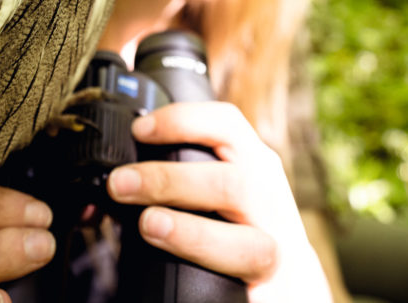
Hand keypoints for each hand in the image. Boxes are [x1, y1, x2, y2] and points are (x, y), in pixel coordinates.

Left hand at [105, 102, 332, 302]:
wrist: (287, 275)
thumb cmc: (239, 220)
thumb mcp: (222, 183)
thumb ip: (183, 174)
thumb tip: (120, 178)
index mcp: (254, 163)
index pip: (227, 125)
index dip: (182, 121)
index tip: (140, 130)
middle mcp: (269, 199)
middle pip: (231, 183)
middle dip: (170, 181)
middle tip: (121, 184)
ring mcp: (274, 245)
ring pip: (246, 242)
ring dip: (191, 233)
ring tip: (149, 225)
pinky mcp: (271, 286)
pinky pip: (244, 280)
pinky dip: (212, 271)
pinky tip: (179, 270)